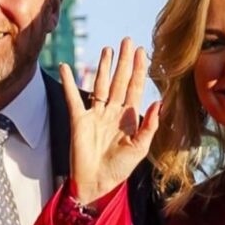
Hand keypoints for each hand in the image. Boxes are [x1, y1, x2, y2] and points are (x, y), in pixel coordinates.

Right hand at [60, 37, 160, 203]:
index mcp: (128, 117)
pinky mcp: (79, 119)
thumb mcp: (140, 148)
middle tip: (127, 40)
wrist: (97, 183)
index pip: (134, 88)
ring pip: (100, 84)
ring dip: (104, 67)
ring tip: (108, 49)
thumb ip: (149, 126)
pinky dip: (68, 82)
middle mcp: (112, 112)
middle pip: (119, 81)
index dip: (138, 70)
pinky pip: (72, 97)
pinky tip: (65, 67)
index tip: (143, 51)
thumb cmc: (120, 168)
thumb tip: (159, 102)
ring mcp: (95, 114)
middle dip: (124, 62)